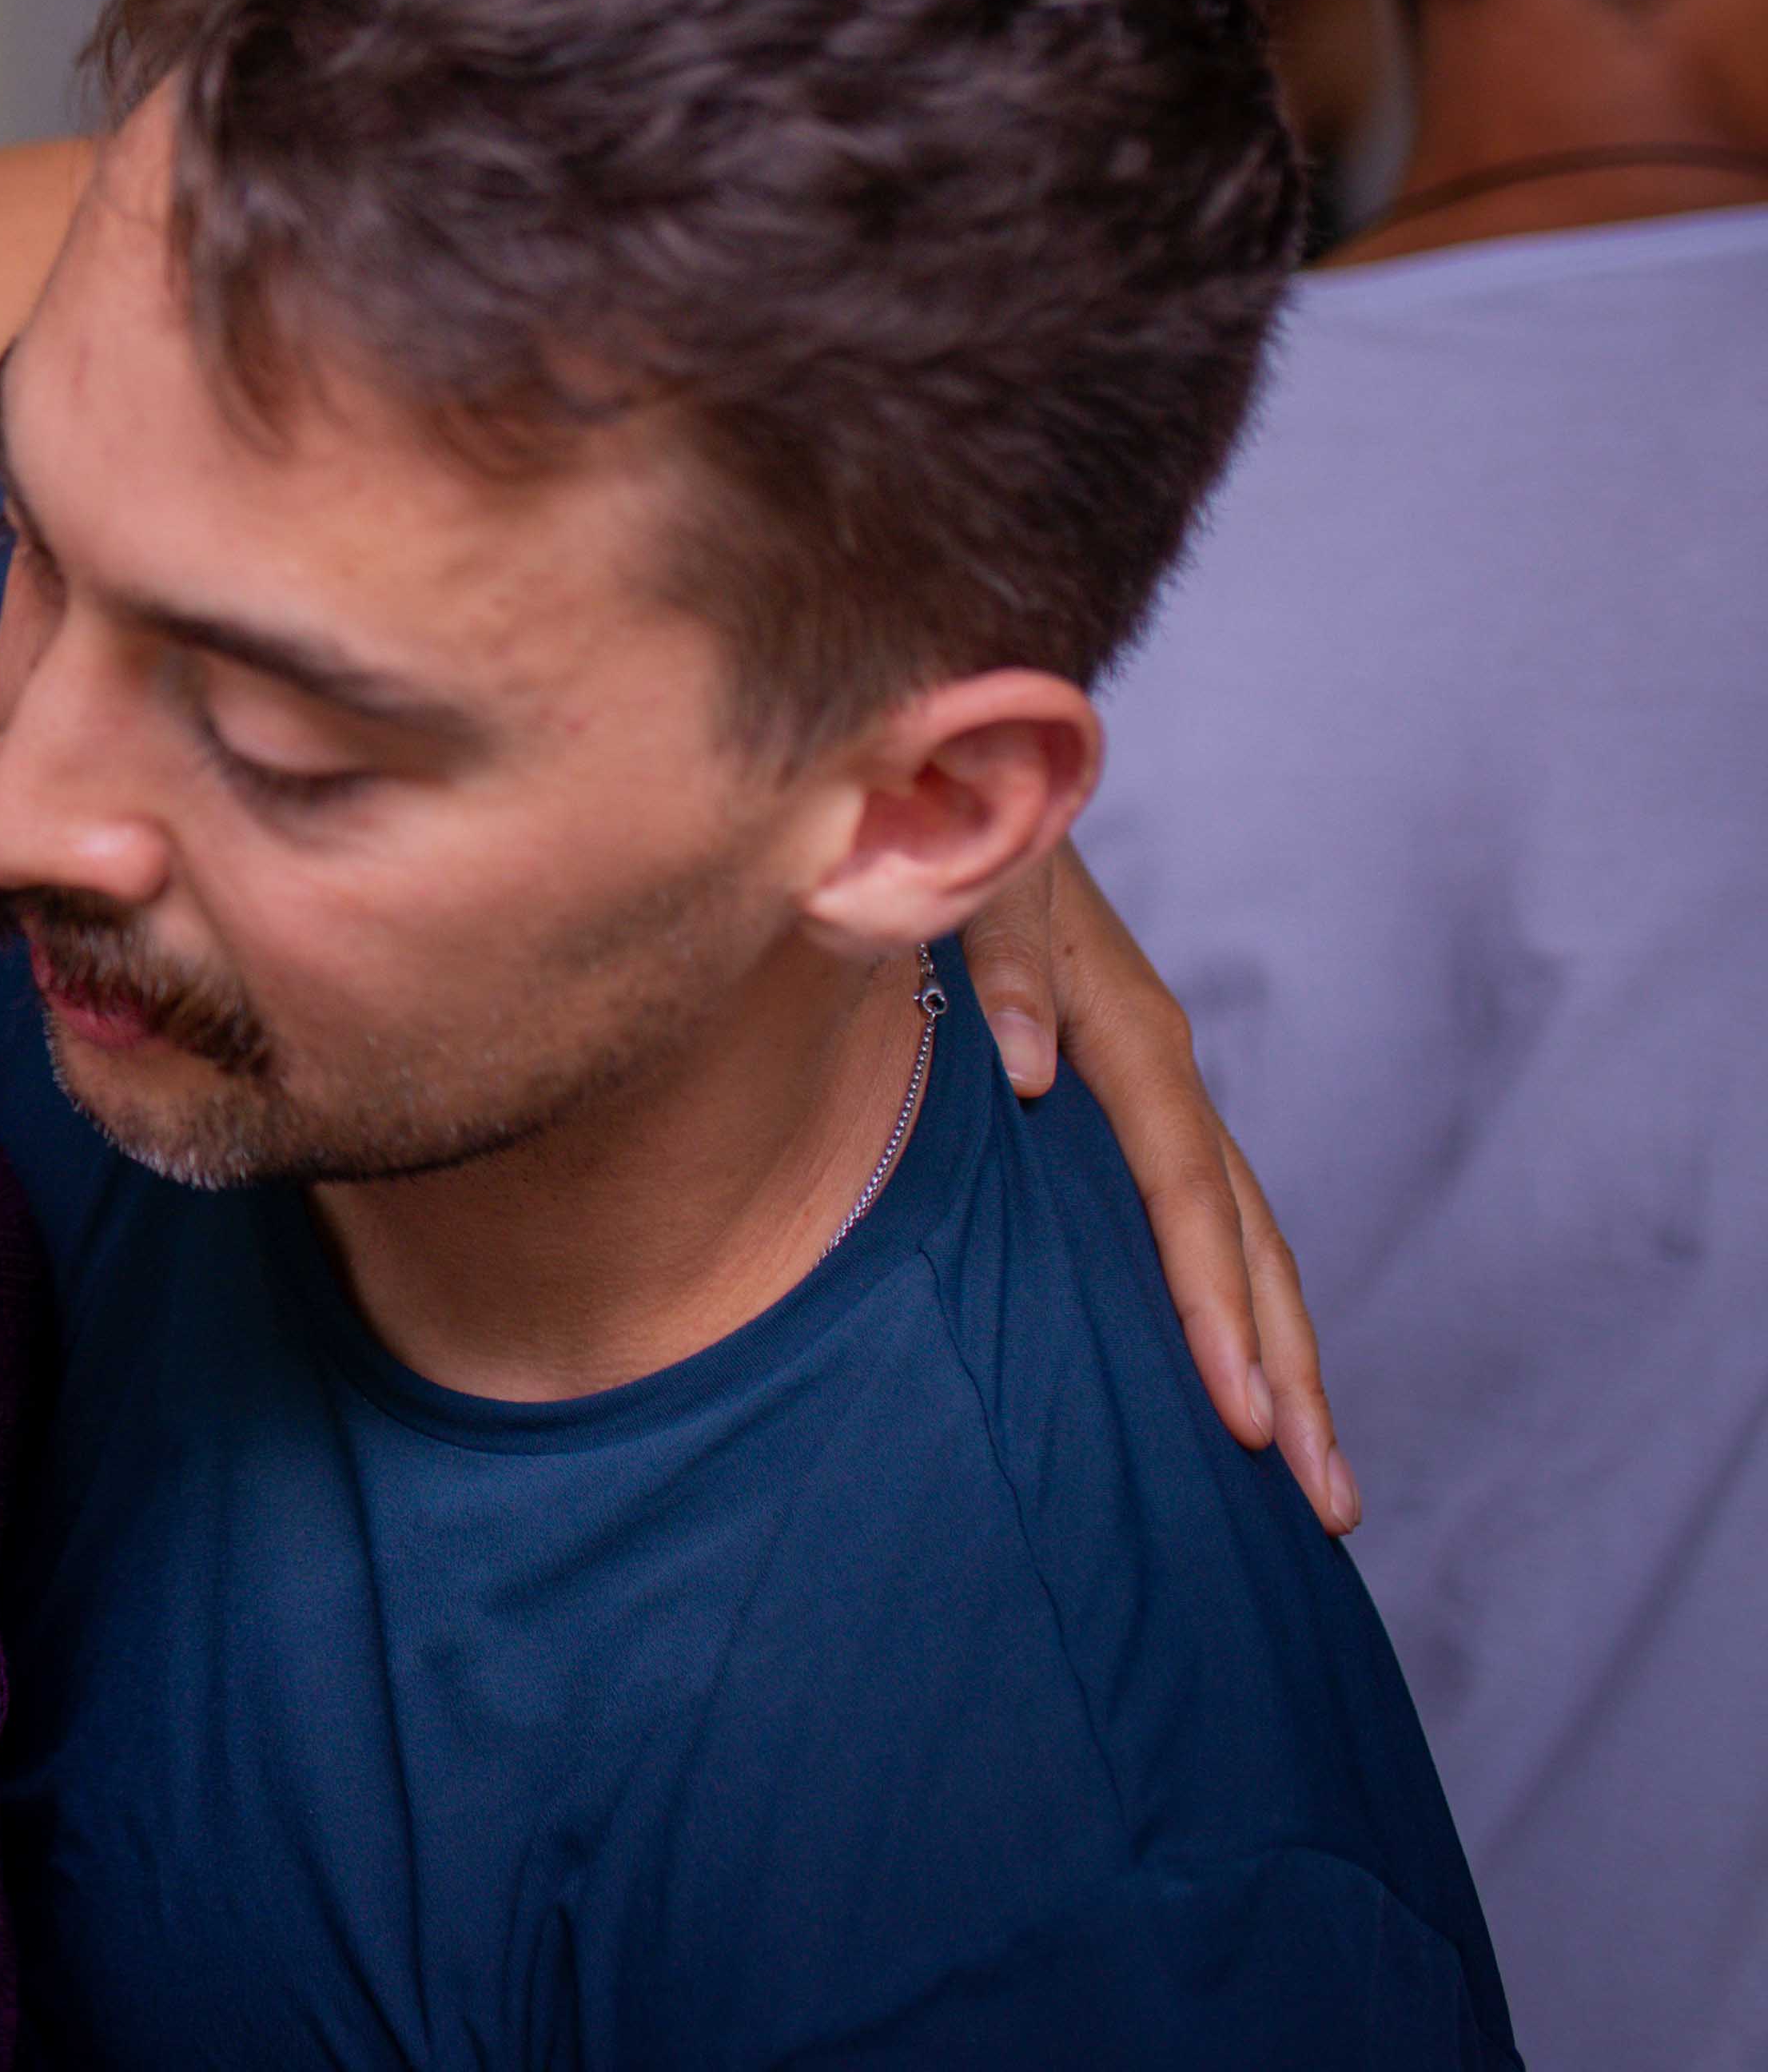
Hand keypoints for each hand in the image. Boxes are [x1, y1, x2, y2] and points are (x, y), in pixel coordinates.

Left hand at [960, 844, 1359, 1534]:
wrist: (970, 784)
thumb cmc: (961, 838)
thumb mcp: (980, 883)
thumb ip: (1000, 966)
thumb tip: (1027, 1072)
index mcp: (1129, 1034)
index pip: (1183, 1189)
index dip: (1212, 1302)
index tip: (1241, 1413)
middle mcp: (1160, 1072)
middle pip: (1248, 1240)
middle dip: (1290, 1371)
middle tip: (1322, 1499)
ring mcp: (1156, 1095)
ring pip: (1248, 1243)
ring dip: (1288, 1360)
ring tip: (1321, 1483)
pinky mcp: (1131, 1106)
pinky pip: (1206, 1222)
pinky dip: (1239, 1308)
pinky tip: (1249, 1386)